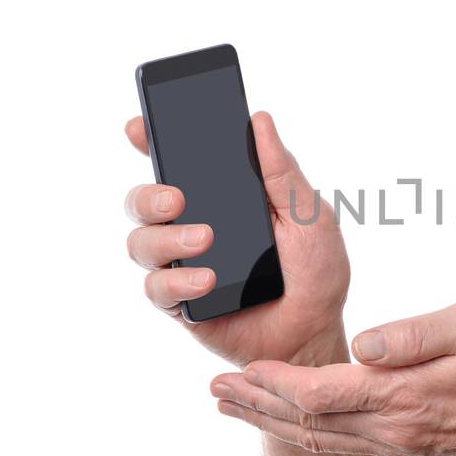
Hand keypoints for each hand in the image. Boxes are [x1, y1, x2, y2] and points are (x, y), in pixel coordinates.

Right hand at [123, 110, 350, 368]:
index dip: (151, 142)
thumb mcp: (309, 217)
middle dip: (149, 194)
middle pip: (143, 201)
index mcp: (223, 199)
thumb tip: (259, 120)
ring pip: (141, 242)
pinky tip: (206, 280)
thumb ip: (282, 172)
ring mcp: (183, 265)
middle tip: (178, 198)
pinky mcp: (181, 303)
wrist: (316, 334)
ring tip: (204, 241)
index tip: (140, 128)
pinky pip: (157, 288)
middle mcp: (193, 227)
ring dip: (165, 238)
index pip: (177, 165)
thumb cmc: (316, 274)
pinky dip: (177, 281)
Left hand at [208, 298, 455, 455]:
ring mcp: (396, 443)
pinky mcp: (403, 445)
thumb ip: (416, 333)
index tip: (244, 366)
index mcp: (405, 396)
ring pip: (317, 437)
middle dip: (256, 403)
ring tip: (229, 405)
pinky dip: (300, 431)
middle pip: (307, 421)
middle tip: (213, 388)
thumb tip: (363, 343)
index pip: (324, 392)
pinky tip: (282, 420)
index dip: (279, 381)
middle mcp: (392, 429)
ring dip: (269, 420)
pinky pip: (339, 443)